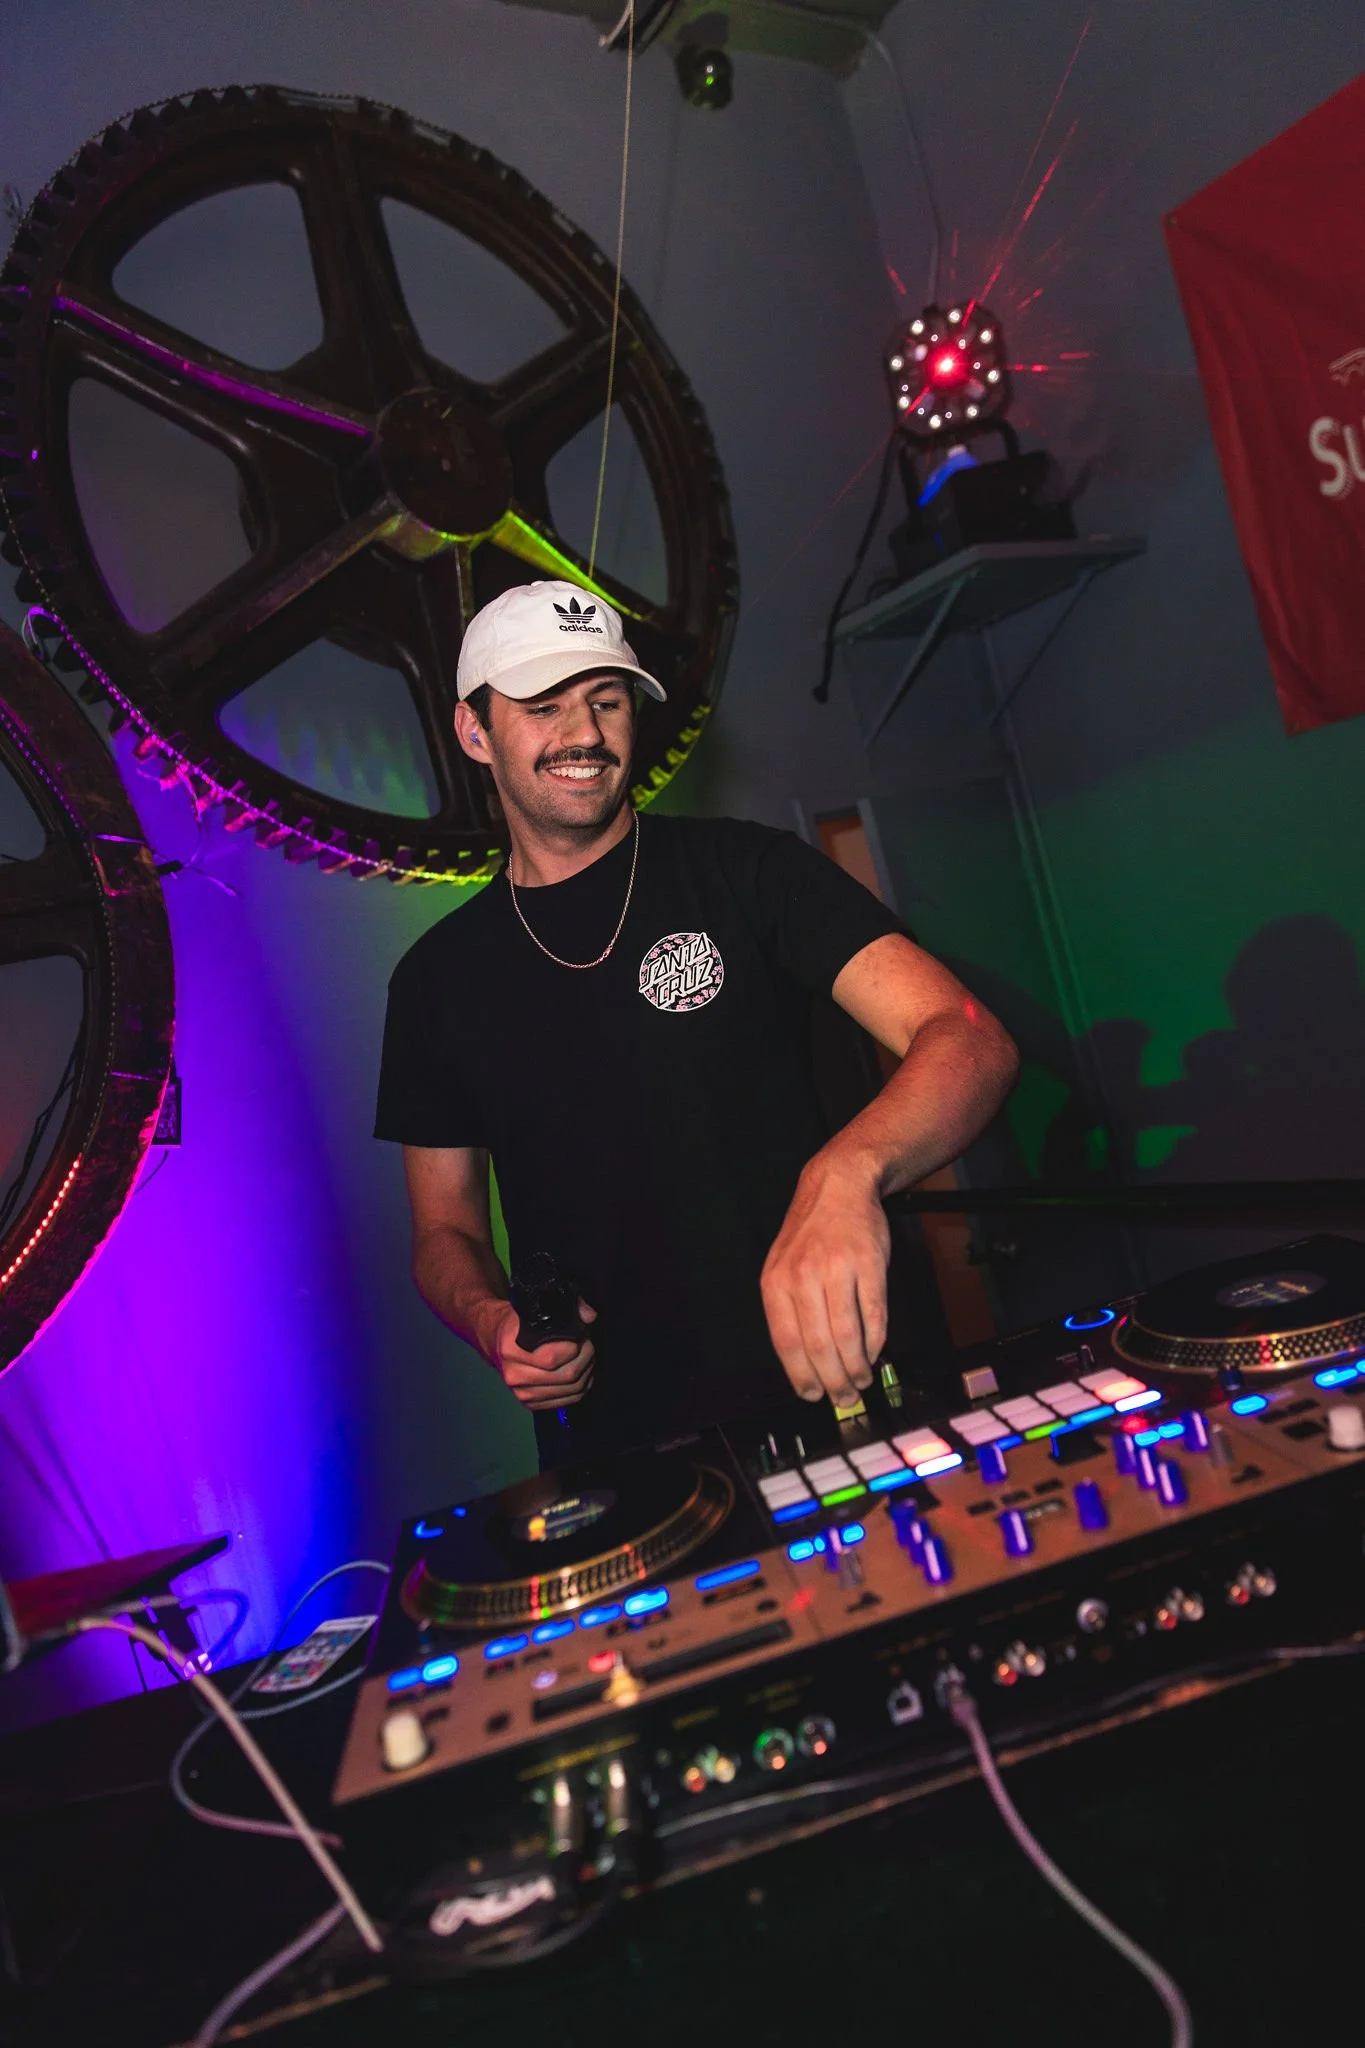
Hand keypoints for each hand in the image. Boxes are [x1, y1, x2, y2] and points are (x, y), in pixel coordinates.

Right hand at [476, 1298, 596, 1410]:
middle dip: (586, 1357)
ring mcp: (522, 1392)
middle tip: (588, 1344)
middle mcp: (514, 1374)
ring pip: (571, 1390)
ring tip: (586, 1356)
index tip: (581, 1334)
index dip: (575, 1346)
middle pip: (566, 1375)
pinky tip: (581, 1372)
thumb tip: (590, 1316)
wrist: (494, 1339)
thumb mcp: (533, 1309)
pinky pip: (567, 1401)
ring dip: (587, 1372)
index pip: (552, 1357)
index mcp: (510, 1349)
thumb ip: (565, 1307)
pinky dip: (581, 1387)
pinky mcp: (531, 1403)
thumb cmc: (515, 1323)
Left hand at [761, 1155, 889, 1408]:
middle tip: (844, 1397)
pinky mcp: (868, 1265)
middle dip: (833, 1381)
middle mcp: (803, 1277)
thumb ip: (791, 1311)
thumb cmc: (812, 1234)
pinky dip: (875, 1341)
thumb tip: (806, 1364)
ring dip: (856, 1367)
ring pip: (846, 1335)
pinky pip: (873, 1315)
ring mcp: (837, 1270)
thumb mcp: (784, 1267)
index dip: (802, 1376)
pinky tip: (874, 1352)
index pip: (786, 1343)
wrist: (838, 1186)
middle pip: (818, 1346)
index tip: (813, 1395)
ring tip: (861, 1380)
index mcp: (776, 1282)